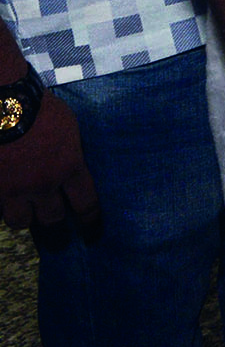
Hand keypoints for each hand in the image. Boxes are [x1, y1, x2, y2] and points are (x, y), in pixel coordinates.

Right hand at [0, 88, 99, 235]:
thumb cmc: (42, 109)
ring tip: (27, 217)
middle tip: (58, 240)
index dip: (90, 222)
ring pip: (20, 220)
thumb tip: (71, 164)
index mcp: (69, 168)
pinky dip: (1, 208)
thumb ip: (70, 153)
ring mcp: (12, 189)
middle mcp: (42, 185)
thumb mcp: (69, 128)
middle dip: (56, 231)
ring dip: (25, 218)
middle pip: (52, 220)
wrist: (5, 106)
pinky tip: (4, 202)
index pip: (86, 204)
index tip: (92, 235)